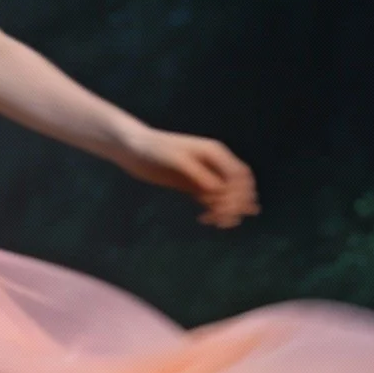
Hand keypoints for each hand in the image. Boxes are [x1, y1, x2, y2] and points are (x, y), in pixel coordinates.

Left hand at [119, 126, 258, 227]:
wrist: (134, 150)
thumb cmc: (155, 149)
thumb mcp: (178, 160)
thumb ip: (198, 175)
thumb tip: (218, 191)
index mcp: (215, 152)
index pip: (239, 174)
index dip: (239, 192)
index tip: (227, 207)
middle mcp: (213, 163)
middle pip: (237, 186)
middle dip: (236, 203)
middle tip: (223, 220)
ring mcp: (204, 175)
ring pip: (226, 195)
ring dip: (226, 209)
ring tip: (218, 223)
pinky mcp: (193, 186)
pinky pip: (211, 200)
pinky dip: (213, 210)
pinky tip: (204, 219)